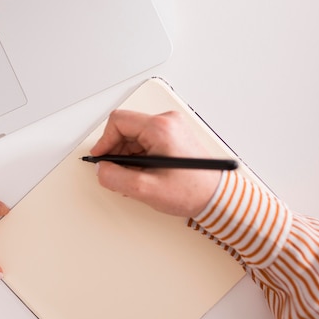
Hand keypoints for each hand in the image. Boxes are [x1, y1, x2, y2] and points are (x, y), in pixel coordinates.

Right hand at [90, 110, 220, 216]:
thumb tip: (102, 170)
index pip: (118, 121)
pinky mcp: (173, 136)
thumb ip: (116, 178)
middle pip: (125, 128)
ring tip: (134, 177)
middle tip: (116, 172)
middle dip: (116, 151)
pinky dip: (138, 156)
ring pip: (134, 135)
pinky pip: (145, 140)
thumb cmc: (192, 190)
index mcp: (160, 128)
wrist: (217, 197)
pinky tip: (143, 173)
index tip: (101, 157)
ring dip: (127, 156)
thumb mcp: (146, 189)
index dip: (104, 140)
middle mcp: (167, 122)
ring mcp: (171, 128)